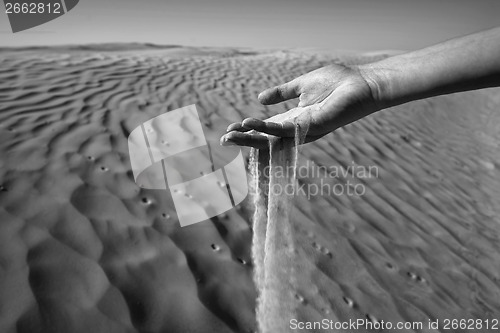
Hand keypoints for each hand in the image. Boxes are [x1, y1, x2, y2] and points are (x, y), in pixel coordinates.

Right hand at [220, 63, 380, 148]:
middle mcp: (297, 128)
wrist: (362, 83)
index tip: (229, 130)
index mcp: (294, 118)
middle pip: (266, 138)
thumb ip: (282, 93)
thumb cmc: (338, 83)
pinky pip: (284, 129)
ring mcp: (304, 130)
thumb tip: (260, 98)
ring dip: (250, 137)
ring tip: (230, 135)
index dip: (248, 130)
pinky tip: (250, 123)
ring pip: (272, 138)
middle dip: (245, 140)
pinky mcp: (312, 126)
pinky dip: (266, 127)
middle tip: (223, 140)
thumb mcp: (302, 85)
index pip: (266, 128)